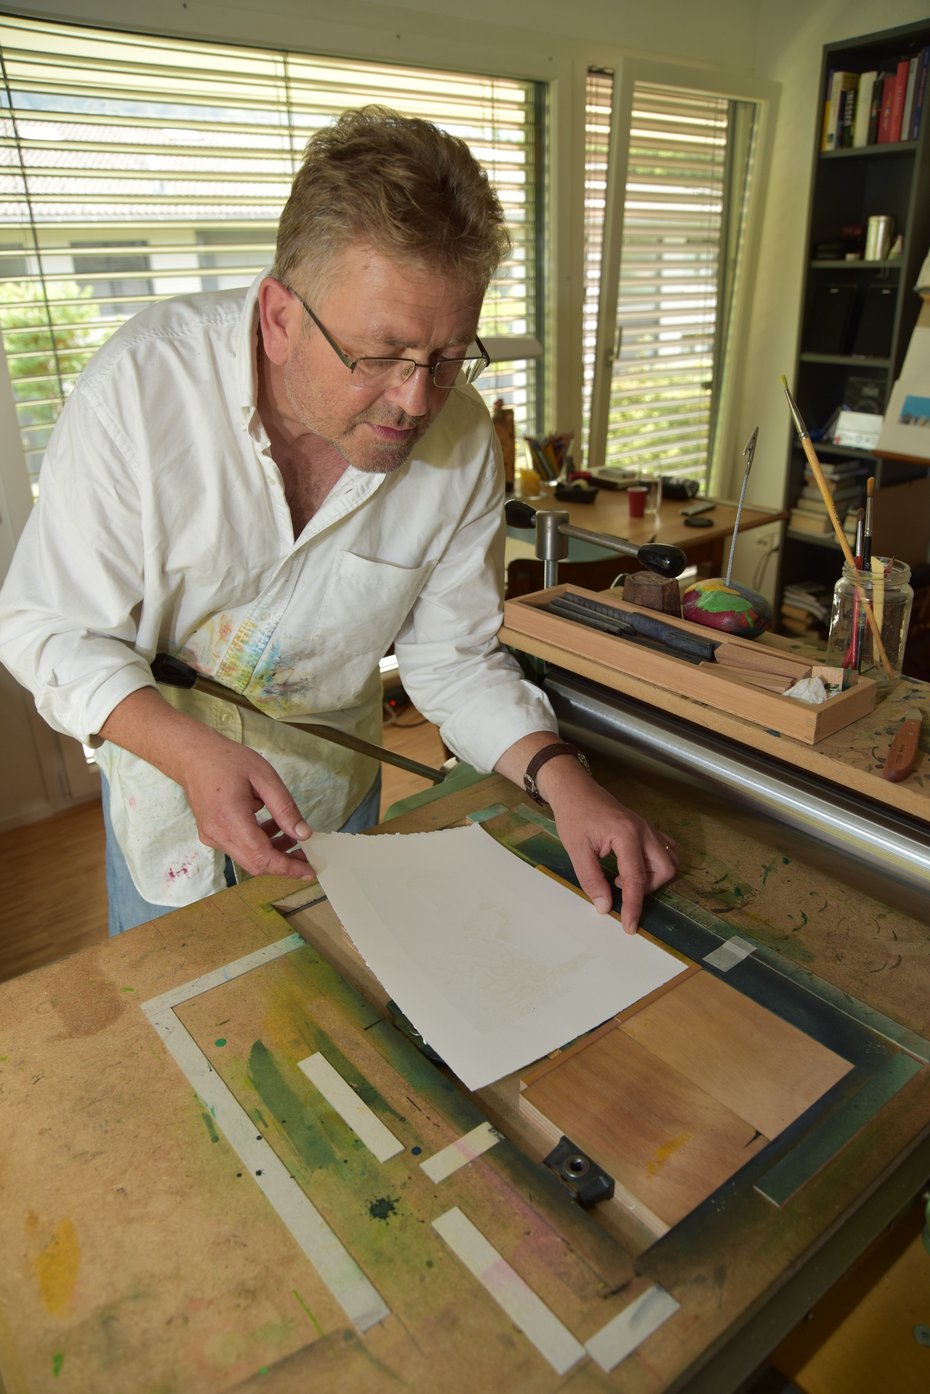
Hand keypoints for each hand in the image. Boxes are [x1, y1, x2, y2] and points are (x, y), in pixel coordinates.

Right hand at [177, 732, 316, 879]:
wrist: (193, 755)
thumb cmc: (228, 760)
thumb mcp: (265, 777)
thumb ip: (285, 808)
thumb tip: (304, 834)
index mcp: (230, 819)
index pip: (262, 857)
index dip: (288, 868)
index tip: (310, 870)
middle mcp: (217, 834)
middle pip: (256, 864)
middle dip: (284, 864)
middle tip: (307, 855)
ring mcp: (211, 837)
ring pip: (248, 859)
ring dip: (273, 853)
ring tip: (291, 835)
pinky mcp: (211, 835)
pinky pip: (239, 849)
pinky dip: (259, 845)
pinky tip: (272, 828)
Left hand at [547, 770, 677, 933]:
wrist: (574, 789)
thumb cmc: (574, 816)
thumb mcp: (576, 850)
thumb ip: (591, 879)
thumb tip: (604, 906)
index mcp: (626, 836)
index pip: (635, 879)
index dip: (633, 906)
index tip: (629, 927)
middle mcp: (644, 831)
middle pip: (664, 869)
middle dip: (647, 888)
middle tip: (620, 889)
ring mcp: (648, 828)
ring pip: (668, 859)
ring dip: (652, 876)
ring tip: (624, 876)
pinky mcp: (645, 827)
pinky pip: (664, 848)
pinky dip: (655, 863)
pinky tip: (635, 865)